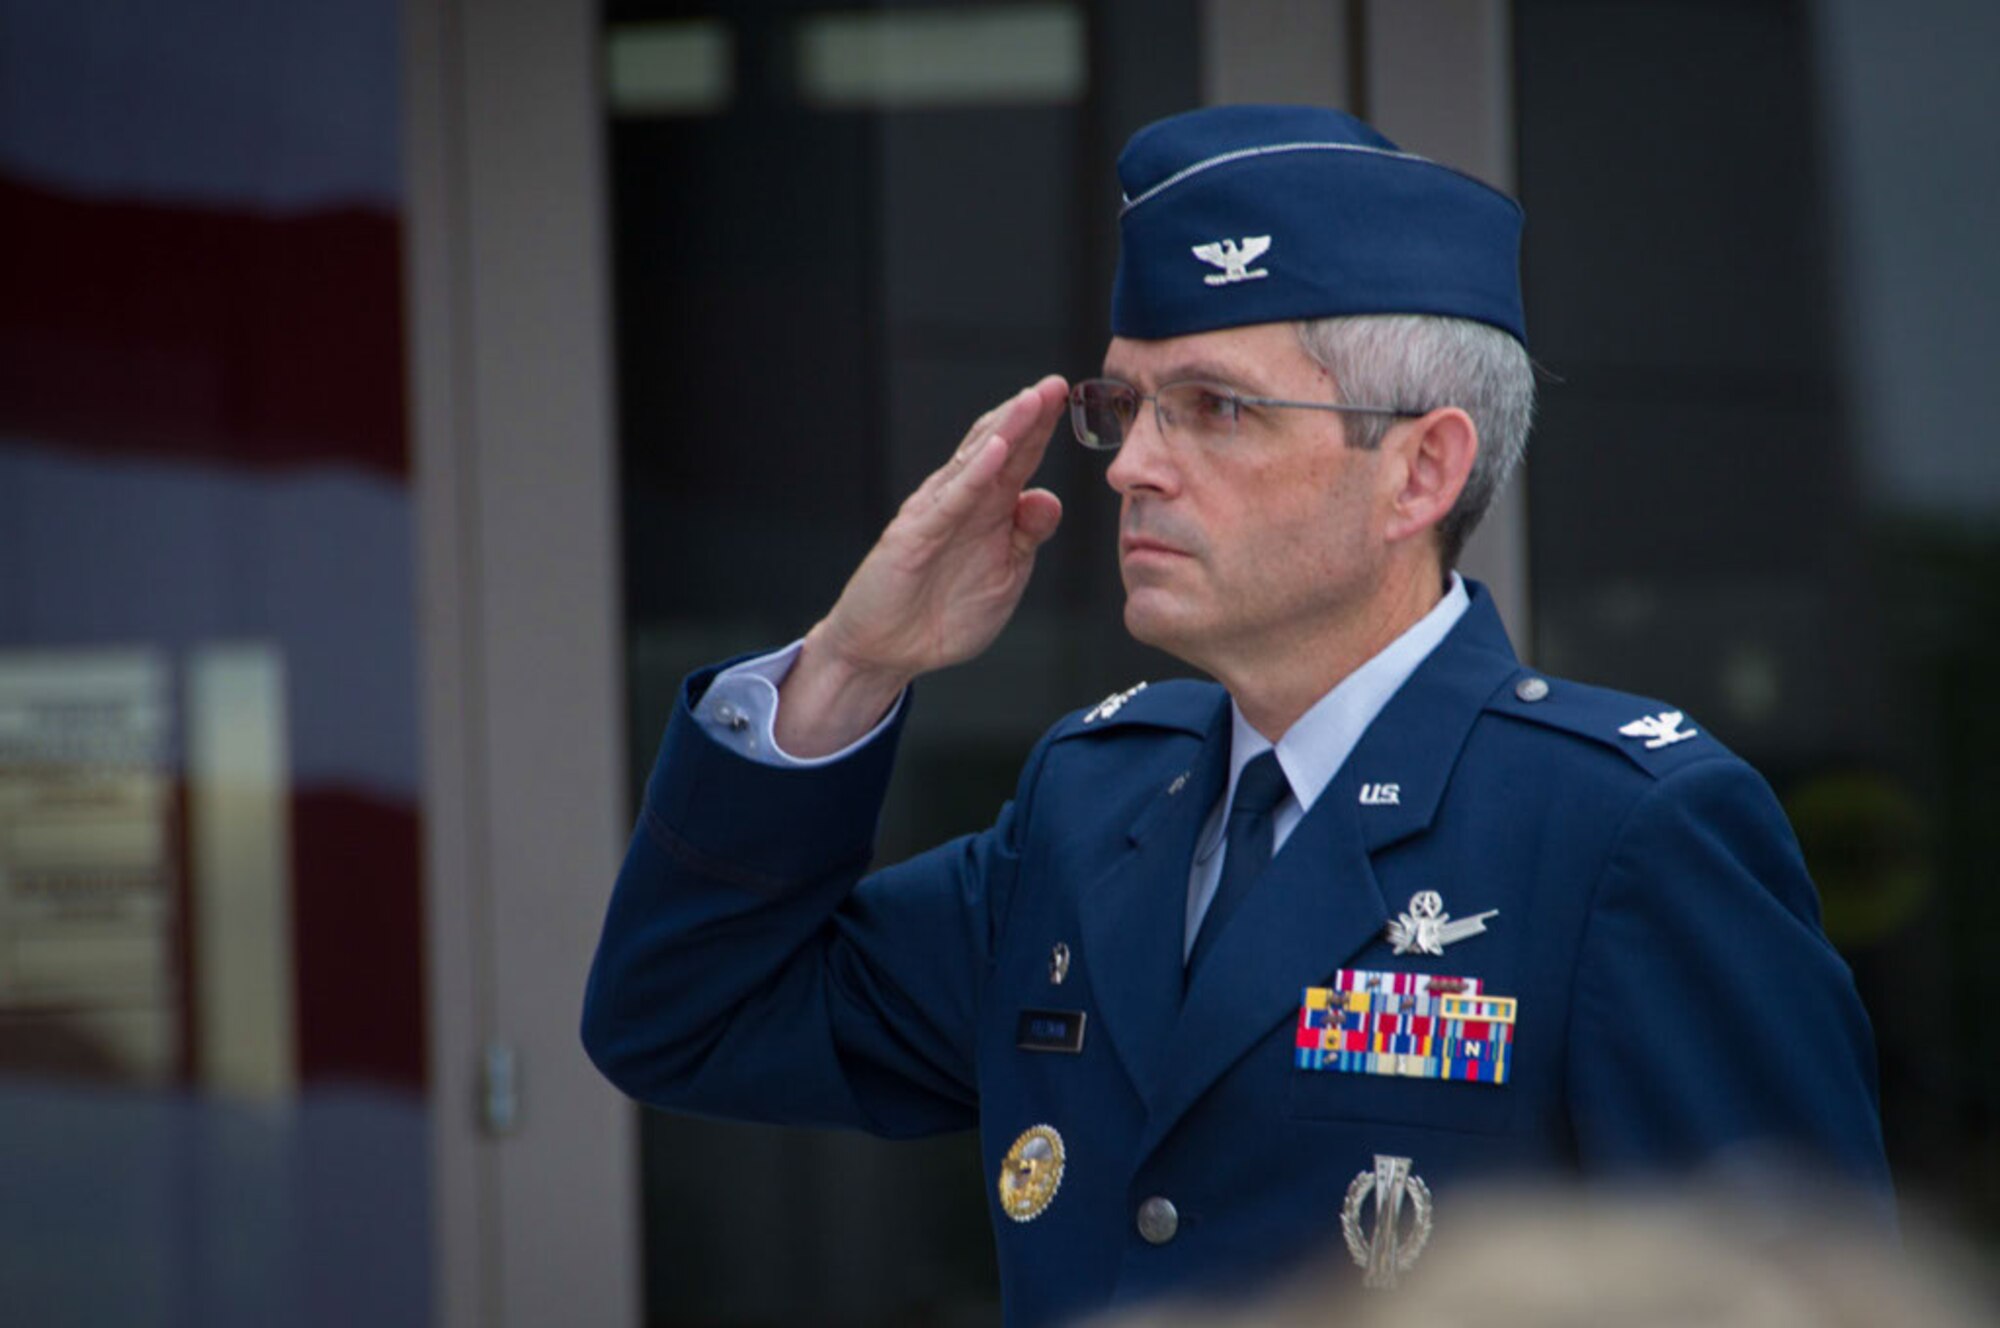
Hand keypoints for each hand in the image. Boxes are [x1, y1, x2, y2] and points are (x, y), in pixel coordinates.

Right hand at [776, 376, 1068, 755]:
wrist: (887, 649)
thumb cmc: (944, 612)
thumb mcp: (1005, 576)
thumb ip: (1027, 537)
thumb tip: (1050, 499)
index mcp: (988, 509)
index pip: (1020, 458)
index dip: (1044, 429)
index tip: (1074, 398)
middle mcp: (963, 501)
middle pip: (999, 447)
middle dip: (1029, 415)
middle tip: (1058, 383)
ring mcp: (937, 513)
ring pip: (975, 463)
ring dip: (1006, 429)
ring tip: (1033, 400)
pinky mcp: (916, 535)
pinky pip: (950, 501)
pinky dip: (974, 475)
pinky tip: (995, 451)